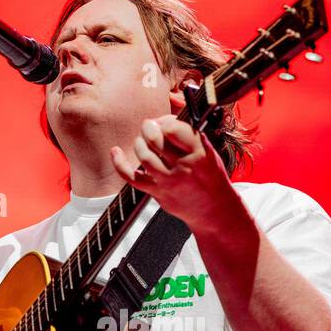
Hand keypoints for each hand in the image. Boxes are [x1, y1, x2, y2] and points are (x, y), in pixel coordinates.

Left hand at [110, 116, 235, 228]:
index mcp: (199, 153)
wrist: (214, 209)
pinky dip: (120, 164)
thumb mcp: (208, 151)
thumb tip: (162, 120)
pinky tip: (116, 152)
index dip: (164, 121)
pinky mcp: (158, 193)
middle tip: (148, 127)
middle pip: (156, 140)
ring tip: (143, 142)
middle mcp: (184, 167)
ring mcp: (170, 181)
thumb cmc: (210, 177)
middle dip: (148, 128)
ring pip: (144, 156)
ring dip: (140, 144)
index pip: (173, 128)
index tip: (163, 122)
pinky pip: (133, 178)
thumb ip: (188, 136)